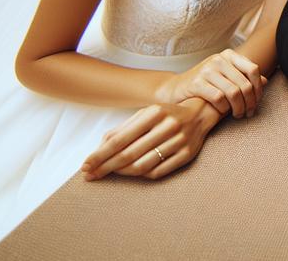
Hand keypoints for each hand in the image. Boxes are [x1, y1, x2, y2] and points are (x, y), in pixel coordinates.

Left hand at [81, 98, 220, 180]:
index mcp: (154, 113)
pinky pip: (158, 172)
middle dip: (105, 167)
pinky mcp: (187, 155)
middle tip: (90, 175)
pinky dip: (141, 175)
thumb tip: (100, 147)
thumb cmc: (167, 114)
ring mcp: (179, 141)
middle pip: (128, 154)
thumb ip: (123, 128)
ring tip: (111, 172)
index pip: (120, 139)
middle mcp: (168, 126)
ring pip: (142, 165)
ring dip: (122, 172)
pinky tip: (132, 172)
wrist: (202, 112)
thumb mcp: (145, 114)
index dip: (100, 155)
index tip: (85, 165)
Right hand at [157, 49, 266, 117]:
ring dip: (238, 108)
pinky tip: (221, 112)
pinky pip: (219, 99)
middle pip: (245, 84)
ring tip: (237, 115)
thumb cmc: (206, 85)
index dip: (258, 88)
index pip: (253, 70)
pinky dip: (223, 108)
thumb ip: (244, 78)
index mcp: (229, 55)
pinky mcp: (196, 83)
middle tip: (248, 113)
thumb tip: (266, 81)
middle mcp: (218, 59)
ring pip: (233, 93)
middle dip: (250, 102)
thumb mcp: (227, 77)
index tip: (257, 102)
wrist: (175, 89)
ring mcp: (206, 70)